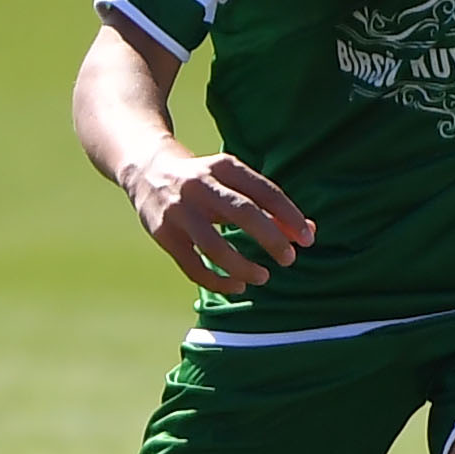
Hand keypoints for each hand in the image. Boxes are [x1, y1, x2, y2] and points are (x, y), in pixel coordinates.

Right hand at [121, 142, 314, 289]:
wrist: (147, 170)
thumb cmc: (205, 182)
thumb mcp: (234, 183)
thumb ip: (269, 207)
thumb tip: (307, 233)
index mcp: (224, 167)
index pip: (265, 192)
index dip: (290, 217)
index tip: (307, 240)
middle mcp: (200, 185)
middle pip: (244, 214)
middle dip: (271, 240)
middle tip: (289, 260)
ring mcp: (178, 210)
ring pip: (215, 246)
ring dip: (243, 266)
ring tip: (262, 277)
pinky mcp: (163, 233)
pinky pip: (192, 265)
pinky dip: (216, 280)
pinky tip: (235, 286)